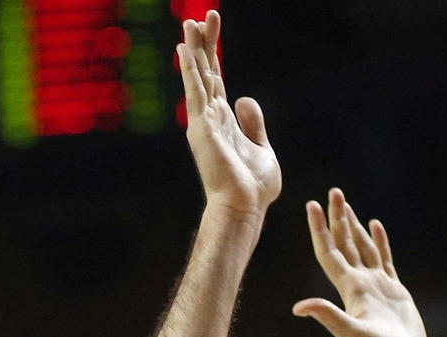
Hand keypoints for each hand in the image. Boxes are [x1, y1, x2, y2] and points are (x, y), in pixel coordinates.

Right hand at [178, 12, 279, 224]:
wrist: (244, 207)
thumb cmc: (253, 188)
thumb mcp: (262, 148)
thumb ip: (254, 123)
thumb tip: (243, 98)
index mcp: (224, 121)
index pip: (217, 79)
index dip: (213, 52)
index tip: (211, 27)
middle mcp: (210, 119)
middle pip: (205, 72)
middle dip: (202, 44)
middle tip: (198, 17)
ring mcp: (204, 123)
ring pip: (198, 78)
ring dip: (193, 50)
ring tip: (189, 23)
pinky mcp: (202, 128)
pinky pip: (196, 92)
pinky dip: (190, 71)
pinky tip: (184, 50)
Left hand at [294, 189, 429, 336]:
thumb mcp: (351, 333)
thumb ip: (328, 317)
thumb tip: (299, 307)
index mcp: (349, 289)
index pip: (329, 252)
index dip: (320, 229)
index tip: (312, 205)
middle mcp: (359, 284)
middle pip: (345, 244)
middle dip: (338, 218)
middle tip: (333, 192)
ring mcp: (376, 286)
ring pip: (362, 248)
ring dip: (353, 226)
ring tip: (346, 205)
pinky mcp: (393, 290)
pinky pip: (384, 258)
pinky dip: (378, 241)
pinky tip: (374, 226)